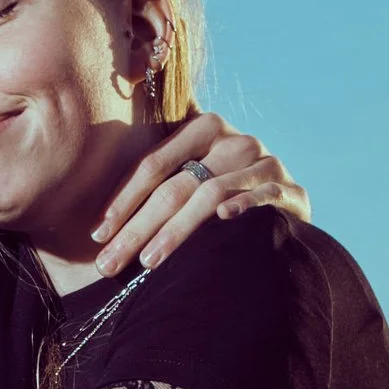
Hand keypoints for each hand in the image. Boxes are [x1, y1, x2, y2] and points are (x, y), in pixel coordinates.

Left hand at [90, 111, 311, 275]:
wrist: (288, 206)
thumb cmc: (227, 192)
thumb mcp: (195, 172)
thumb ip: (159, 173)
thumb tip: (99, 223)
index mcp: (205, 127)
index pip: (154, 164)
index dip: (122, 201)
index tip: (97, 235)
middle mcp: (236, 140)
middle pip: (176, 185)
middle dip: (138, 227)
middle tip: (110, 262)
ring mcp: (266, 163)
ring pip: (210, 194)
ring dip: (175, 230)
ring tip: (148, 260)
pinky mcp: (291, 190)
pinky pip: (263, 196)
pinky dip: (242, 205)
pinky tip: (222, 220)